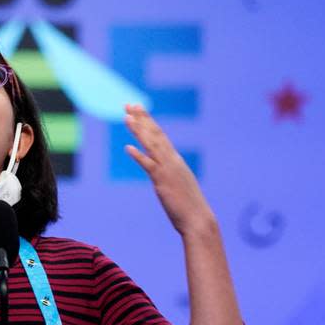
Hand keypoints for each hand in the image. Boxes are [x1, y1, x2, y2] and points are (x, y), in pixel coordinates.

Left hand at [123, 104, 215, 239]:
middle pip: (155, 135)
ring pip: (151, 145)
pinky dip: (139, 155)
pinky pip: (149, 166)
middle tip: (129, 104)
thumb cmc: (188, 205)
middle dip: (142, 118)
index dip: (148, 121)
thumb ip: (169, 174)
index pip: (160, 135)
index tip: (137, 108)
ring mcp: (168, 170)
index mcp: (175, 160)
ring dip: (139, 130)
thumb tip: (161, 171)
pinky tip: (128, 147)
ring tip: (126, 117)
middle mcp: (172, 160)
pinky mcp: (163, 182)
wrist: (198, 220)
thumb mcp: (177, 184)